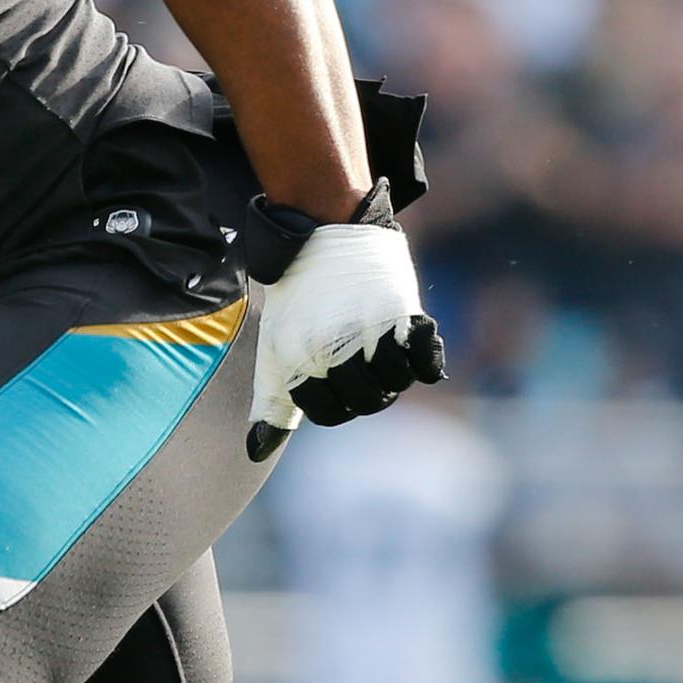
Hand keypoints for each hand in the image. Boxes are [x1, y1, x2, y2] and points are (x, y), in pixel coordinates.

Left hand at [244, 193, 445, 461]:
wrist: (320, 230)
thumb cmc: (295, 298)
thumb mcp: (274, 348)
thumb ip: (272, 401)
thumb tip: (255, 452)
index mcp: (301, 357)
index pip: (330, 413)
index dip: (334, 406)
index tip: (334, 383)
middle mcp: (335, 346)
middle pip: (368, 401)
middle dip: (367, 394)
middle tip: (362, 369)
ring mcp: (371, 328)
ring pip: (398, 381)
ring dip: (394, 375)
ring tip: (381, 353)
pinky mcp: (403, 308)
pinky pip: (426, 357)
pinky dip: (427, 362)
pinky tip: (414, 351)